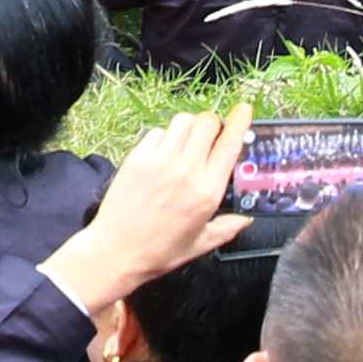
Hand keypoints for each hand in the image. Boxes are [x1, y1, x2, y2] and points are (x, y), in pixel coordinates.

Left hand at [47, 107, 252, 311]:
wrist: (116, 251)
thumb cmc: (159, 251)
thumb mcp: (200, 244)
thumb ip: (227, 228)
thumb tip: (246, 218)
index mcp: (207, 191)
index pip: (229, 144)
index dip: (239, 122)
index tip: (244, 109)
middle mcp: (186, 170)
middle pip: (207, 122)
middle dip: (213, 124)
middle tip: (211, 136)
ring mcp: (160, 161)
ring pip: (182, 121)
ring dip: (190, 127)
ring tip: (187, 143)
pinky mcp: (137, 157)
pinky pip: (158, 132)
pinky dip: (165, 137)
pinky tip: (163, 154)